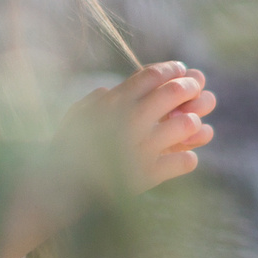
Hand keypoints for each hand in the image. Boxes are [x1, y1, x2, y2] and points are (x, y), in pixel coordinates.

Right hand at [59, 59, 216, 199]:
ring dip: (193, 123)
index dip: (172, 69)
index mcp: (113, 102)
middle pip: (174, 92)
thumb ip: (97, 99)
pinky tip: (182, 157)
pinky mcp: (148, 175)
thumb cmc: (67, 148)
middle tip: (196, 90)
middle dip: (190, 87)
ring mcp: (141, 148)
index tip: (182, 70)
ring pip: (186, 125)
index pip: (152, 75)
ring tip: (190, 126)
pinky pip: (185, 161)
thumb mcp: (77, 115)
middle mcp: (130, 120)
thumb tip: (111, 89)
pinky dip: (187, 158)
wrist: (62, 188)